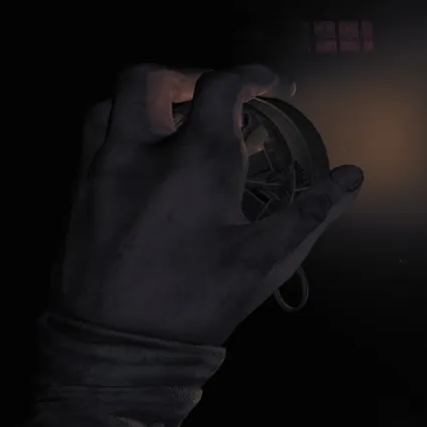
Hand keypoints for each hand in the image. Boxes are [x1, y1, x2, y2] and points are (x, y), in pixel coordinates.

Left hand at [57, 64, 362, 345]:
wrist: (114, 351)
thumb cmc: (196, 302)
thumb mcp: (265, 261)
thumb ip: (312, 211)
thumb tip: (352, 176)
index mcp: (194, 161)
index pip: (221, 87)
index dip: (252, 77)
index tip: (274, 87)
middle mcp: (140, 152)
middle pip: (148, 78)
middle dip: (186, 75)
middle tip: (214, 95)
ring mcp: (98, 171)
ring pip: (109, 105)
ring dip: (145, 102)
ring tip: (174, 122)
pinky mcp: (75, 197)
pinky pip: (91, 142)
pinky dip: (121, 133)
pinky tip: (145, 165)